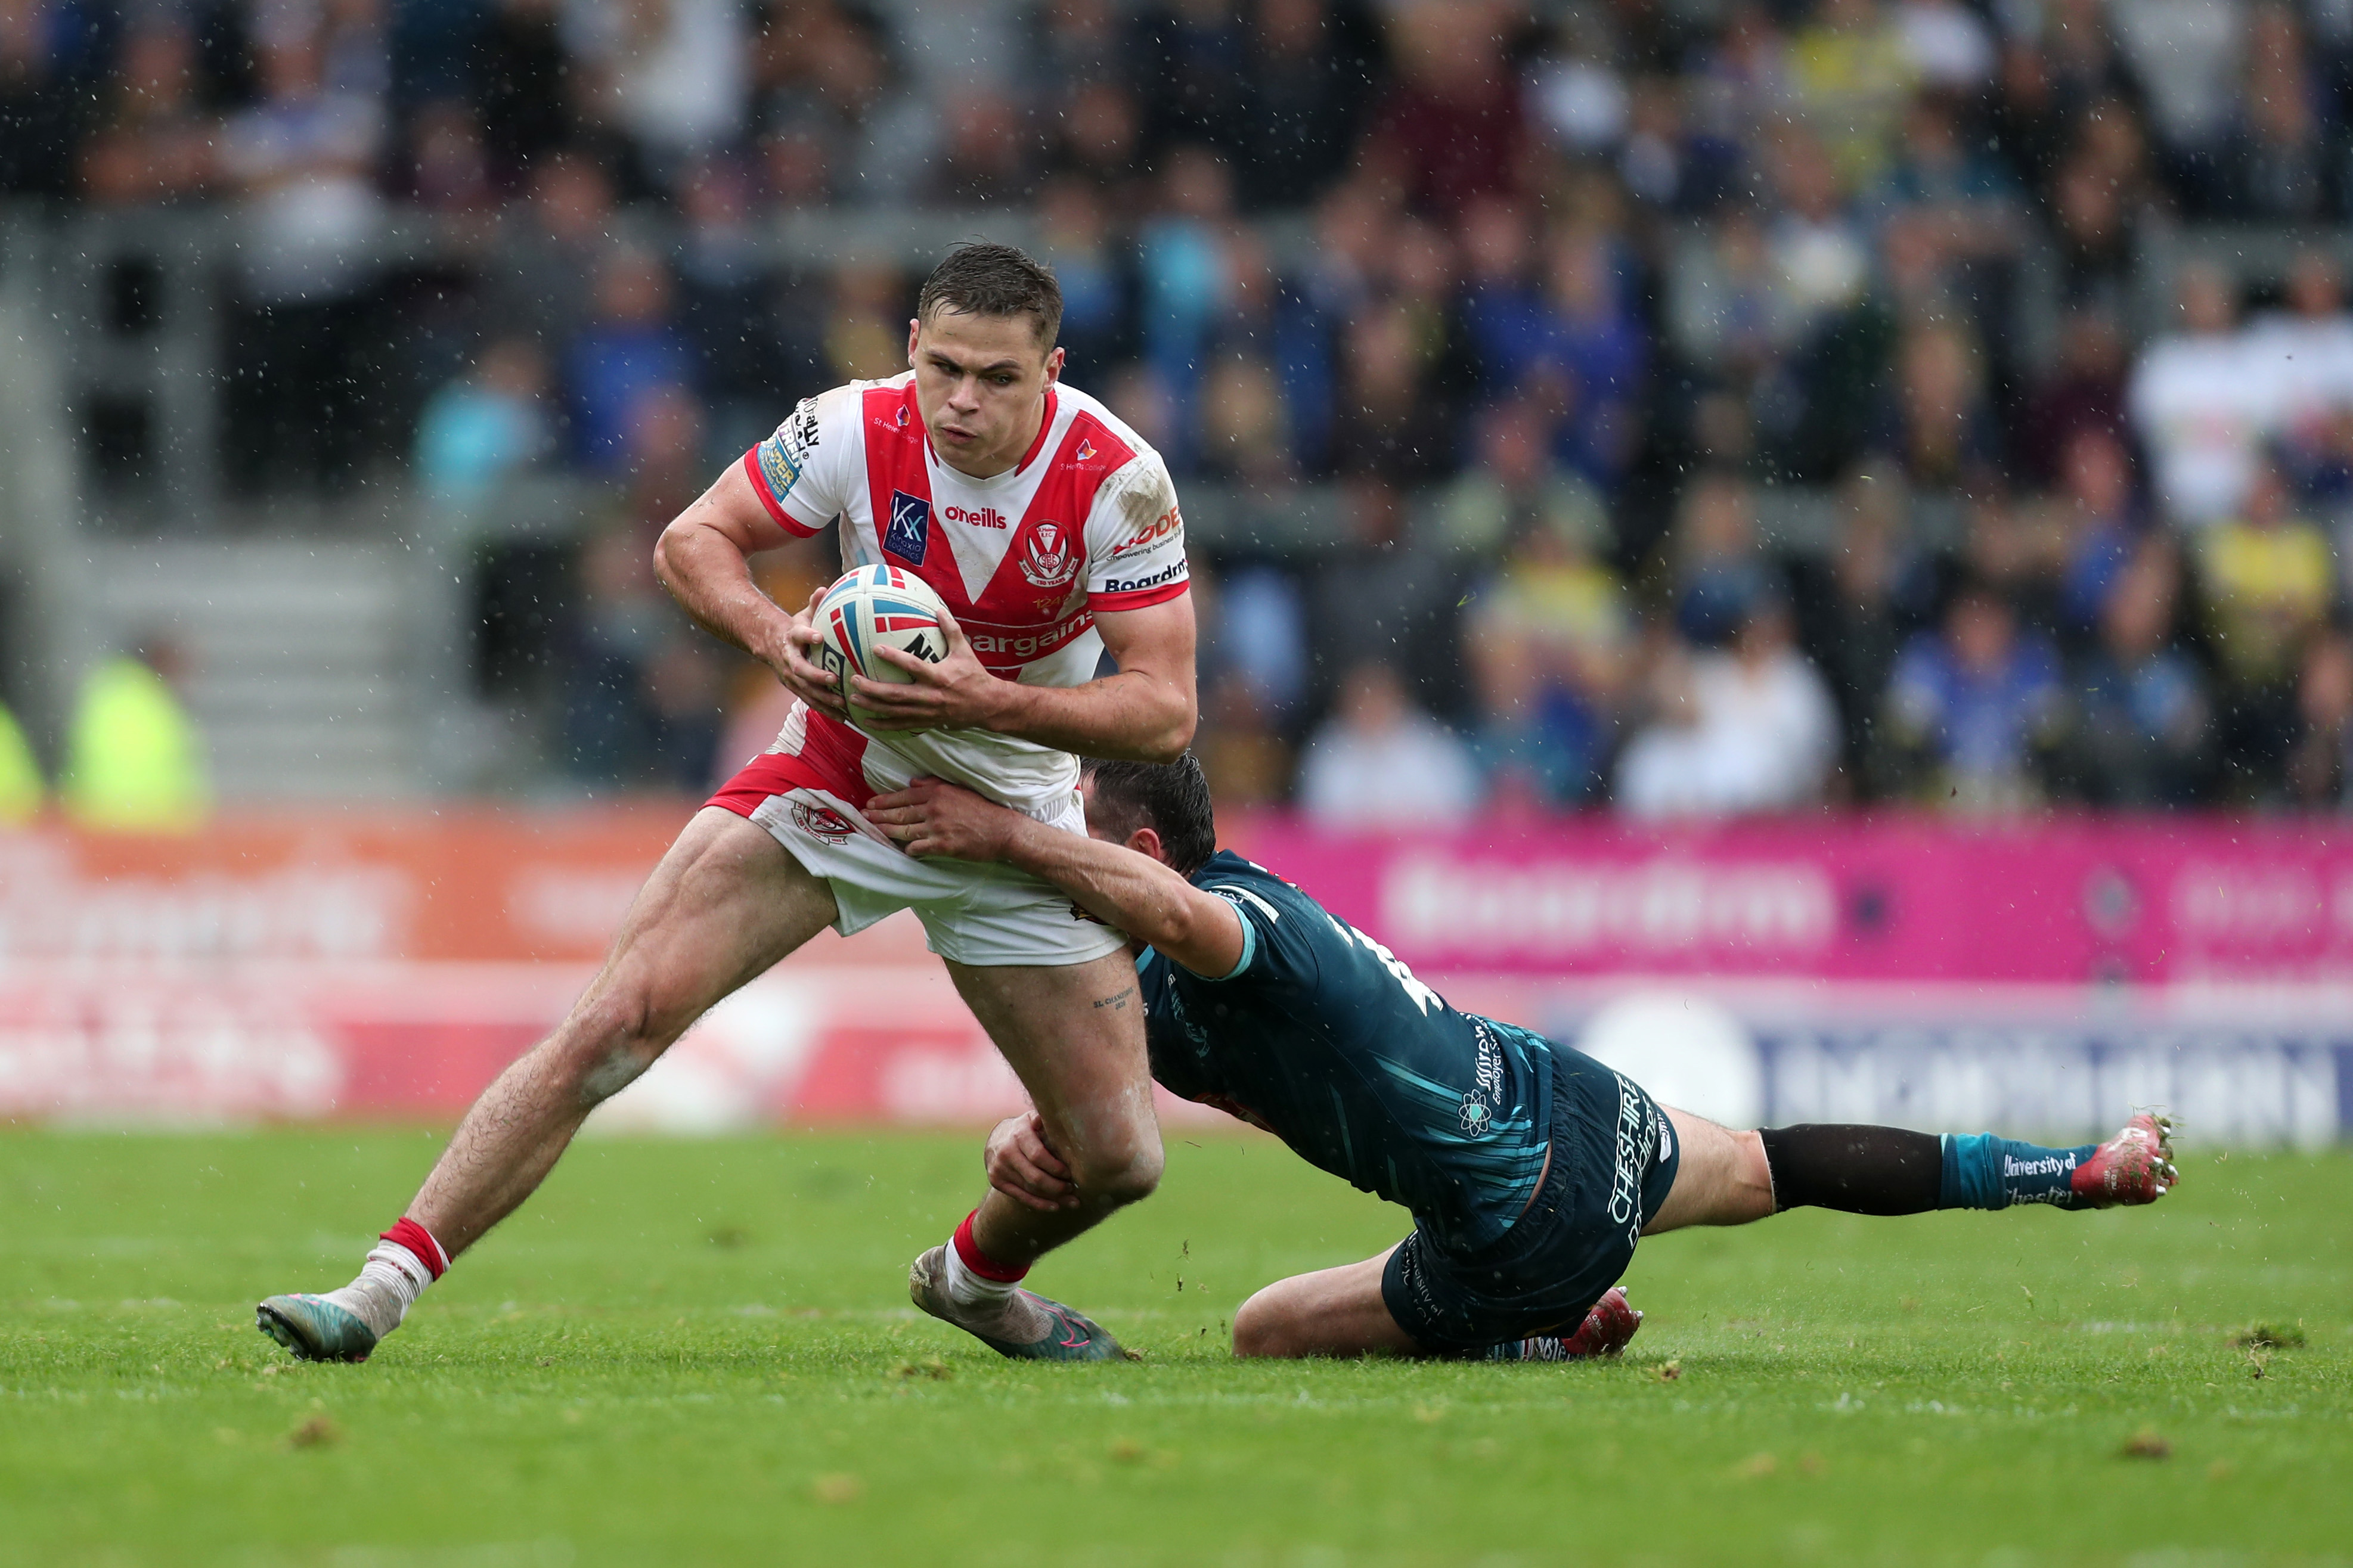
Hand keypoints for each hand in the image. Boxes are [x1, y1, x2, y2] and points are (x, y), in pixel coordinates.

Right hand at [771, 587, 849, 720]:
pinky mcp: (795, 687)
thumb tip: (825, 589)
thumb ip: (815, 604)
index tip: (819, 637)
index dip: (807, 635)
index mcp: (791, 637)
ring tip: (842, 704)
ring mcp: (789, 675)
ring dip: (822, 698)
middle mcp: (788, 658)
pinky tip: (843, 718)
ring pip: (804, 689)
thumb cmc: (796, 627)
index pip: (798, 635)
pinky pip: (810, 700)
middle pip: (799, 669)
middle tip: (834, 679)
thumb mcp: (803, 614)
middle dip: (815, 675)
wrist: (769, 644)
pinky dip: (825, 709)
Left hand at [845, 604, 1010, 731]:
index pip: (913, 666)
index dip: (894, 658)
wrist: (987, 706)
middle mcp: (930, 696)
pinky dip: (884, 724)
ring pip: (895, 711)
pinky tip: (867, 721)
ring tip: (854, 699)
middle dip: (873, 688)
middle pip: (897, 694)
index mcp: (939, 676)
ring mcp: (927, 711)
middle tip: (854, 680)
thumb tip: (938, 608)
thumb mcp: (965, 651)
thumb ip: (951, 630)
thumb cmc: (975, 676)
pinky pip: (902, 724)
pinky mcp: (926, 721)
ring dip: (873, 706)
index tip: (876, 648)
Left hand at [865, 775, 1022, 860]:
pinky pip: (918, 848)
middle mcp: (935, 808)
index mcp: (938, 792)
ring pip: (904, 830)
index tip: (871, 803)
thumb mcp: (959, 790)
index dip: (885, 800)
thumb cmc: (983, 809)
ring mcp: (937, 827)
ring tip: (873, 830)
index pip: (905, 795)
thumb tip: (912, 783)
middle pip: (900, 812)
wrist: (1002, 830)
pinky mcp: (942, 845)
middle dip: (879, 815)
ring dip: (886, 831)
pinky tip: (901, 849)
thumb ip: (934, 784)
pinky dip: (909, 848)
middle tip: (863, 816)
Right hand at [984, 1110, 1076, 1211]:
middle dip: (1057, 1186)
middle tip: (1072, 1188)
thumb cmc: (1025, 1129)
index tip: (1070, 1173)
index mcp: (1018, 1134)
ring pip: (1030, 1189)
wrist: (997, 1139)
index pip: (1038, 1156)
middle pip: (1035, 1177)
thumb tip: (1056, 1120)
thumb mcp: (1034, 1119)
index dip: (1056, 1167)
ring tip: (1072, 1201)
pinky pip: (1020, 1197)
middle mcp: (1005, 1152)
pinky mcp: (996, 1182)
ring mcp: (999, 1168)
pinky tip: (1055, 1207)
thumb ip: (1045, 1121)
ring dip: (1053, 1198)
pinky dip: (1039, 1204)